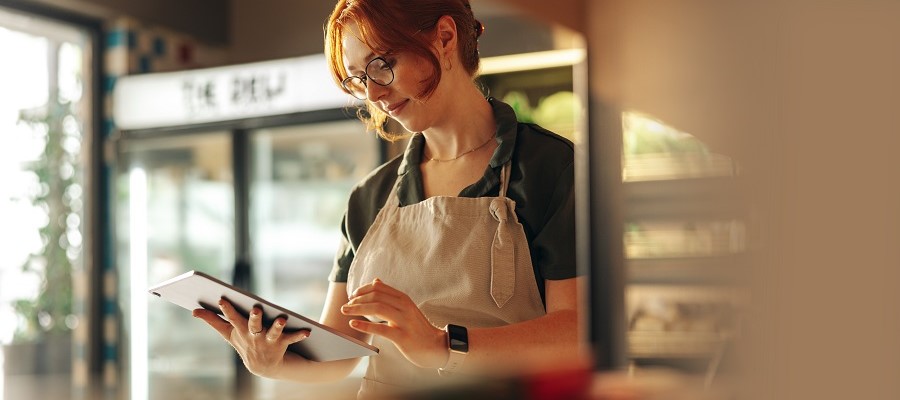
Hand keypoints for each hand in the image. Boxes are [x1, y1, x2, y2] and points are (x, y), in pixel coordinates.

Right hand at [193, 298, 309, 376]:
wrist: (264, 367)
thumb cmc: (245, 343)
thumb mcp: (229, 333)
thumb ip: (212, 320)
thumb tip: (193, 311)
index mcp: (240, 330)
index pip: (232, 318)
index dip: (227, 309)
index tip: (222, 299)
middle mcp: (254, 336)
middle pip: (253, 325)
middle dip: (254, 318)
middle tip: (256, 309)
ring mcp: (268, 341)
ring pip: (273, 333)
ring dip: (277, 326)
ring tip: (281, 319)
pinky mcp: (282, 344)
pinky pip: (291, 338)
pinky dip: (299, 334)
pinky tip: (307, 331)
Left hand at [340, 278, 447, 368]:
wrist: (435, 346)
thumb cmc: (417, 328)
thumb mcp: (406, 308)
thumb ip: (390, 295)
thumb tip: (376, 281)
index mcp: (403, 298)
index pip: (379, 287)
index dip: (362, 290)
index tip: (352, 296)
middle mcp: (404, 306)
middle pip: (376, 296)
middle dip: (357, 299)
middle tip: (345, 306)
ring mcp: (404, 321)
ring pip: (377, 308)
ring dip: (358, 309)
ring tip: (345, 312)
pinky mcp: (402, 336)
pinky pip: (381, 329)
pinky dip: (364, 325)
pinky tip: (353, 324)